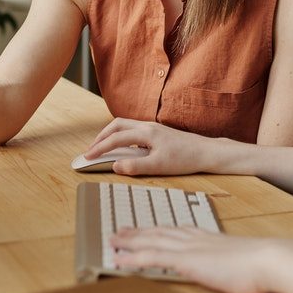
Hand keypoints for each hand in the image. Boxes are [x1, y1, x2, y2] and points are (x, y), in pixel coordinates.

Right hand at [83, 118, 218, 175]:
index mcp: (146, 133)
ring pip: (125, 125)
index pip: (115, 138)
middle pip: (117, 125)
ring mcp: (153, 127)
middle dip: (101, 137)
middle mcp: (148, 126)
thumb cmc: (185, 159)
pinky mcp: (158, 132)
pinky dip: (122, 135)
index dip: (99, 148)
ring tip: (103, 147)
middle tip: (91, 150)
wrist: (206, 152)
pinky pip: (133, 129)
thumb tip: (115, 166)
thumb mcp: (159, 167)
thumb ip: (135, 166)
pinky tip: (124, 147)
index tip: (87, 157)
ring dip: (111, 134)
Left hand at [111, 227, 274, 292]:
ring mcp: (188, 248)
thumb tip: (231, 267)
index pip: (176, 231)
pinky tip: (119, 259)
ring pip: (150, 241)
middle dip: (138, 232)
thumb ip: (229, 261)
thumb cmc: (260, 264)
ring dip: (129, 241)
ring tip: (113, 241)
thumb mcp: (241, 260)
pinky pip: (151, 258)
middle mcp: (194, 239)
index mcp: (207, 237)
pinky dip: (132, 258)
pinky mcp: (185, 261)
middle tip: (120, 231)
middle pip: (159, 232)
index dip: (158, 230)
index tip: (146, 229)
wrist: (266, 260)